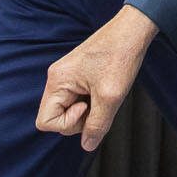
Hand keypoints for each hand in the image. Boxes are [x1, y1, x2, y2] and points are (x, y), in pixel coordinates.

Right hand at [36, 6, 157, 149]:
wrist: (132, 31)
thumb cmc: (120, 57)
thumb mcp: (110, 96)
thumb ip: (97, 124)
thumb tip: (87, 145)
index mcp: (57, 81)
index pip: (45, 122)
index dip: (67, 124)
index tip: (87, 107)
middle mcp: (57, 78)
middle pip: (56, 117)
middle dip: (80, 119)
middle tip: (100, 101)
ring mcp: (67, 76)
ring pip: (69, 108)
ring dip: (88, 109)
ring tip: (105, 93)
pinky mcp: (77, 74)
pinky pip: (77, 98)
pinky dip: (92, 100)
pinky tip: (105, 89)